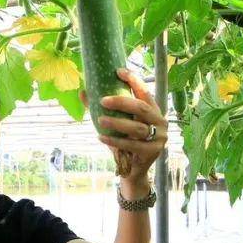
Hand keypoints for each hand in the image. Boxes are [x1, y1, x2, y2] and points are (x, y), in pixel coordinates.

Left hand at [80, 68, 166, 188]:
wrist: (134, 171)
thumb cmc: (125, 142)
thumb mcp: (117, 124)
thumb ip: (104, 109)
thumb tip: (83, 92)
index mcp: (153, 110)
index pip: (144, 91)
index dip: (133, 80)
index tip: (118, 71)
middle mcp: (159, 121)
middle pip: (142, 107)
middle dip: (122, 101)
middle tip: (103, 101)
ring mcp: (158, 137)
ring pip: (138, 127)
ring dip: (117, 123)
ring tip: (100, 120)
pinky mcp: (152, 152)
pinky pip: (132, 145)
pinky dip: (116, 141)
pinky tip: (102, 137)